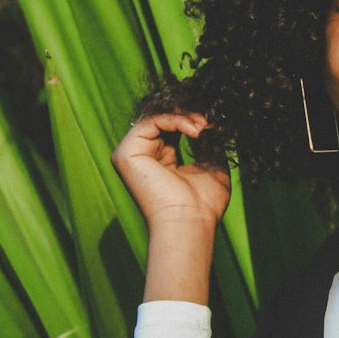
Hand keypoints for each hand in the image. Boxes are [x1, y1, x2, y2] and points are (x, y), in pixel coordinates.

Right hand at [111, 111, 230, 231]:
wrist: (190, 222)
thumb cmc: (203, 204)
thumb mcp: (212, 166)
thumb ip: (209, 144)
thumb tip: (212, 123)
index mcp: (161, 160)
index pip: (172, 128)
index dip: (192, 121)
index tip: (213, 125)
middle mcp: (143, 156)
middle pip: (162, 120)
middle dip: (188, 116)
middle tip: (208, 122)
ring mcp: (131, 154)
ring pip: (156, 118)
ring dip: (183, 117)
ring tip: (202, 127)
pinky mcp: (126, 153)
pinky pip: (150, 122)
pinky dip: (174, 120)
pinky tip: (193, 131)